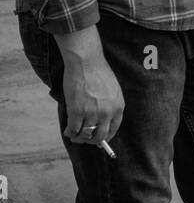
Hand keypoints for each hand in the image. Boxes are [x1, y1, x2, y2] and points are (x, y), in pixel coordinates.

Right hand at [54, 26, 123, 144]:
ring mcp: (92, 113)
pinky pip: (73, 129)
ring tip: (74, 135)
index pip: (113, 130)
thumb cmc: (97, 72)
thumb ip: (109, 106)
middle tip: (83, 139)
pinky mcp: (77, 111)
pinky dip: (69, 133)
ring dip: (78, 138)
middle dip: (90, 141)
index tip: (98, 141)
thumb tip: (102, 121)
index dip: (105, 138)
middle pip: (99, 136)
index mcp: (118, 107)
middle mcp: (107, 112)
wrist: (86, 61)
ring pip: (85, 135)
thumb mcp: (112, 90)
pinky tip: (67, 131)